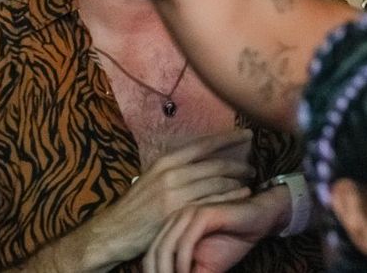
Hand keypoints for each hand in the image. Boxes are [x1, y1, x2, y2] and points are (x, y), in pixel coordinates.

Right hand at [91, 130, 254, 263]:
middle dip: (238, 165)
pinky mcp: (178, 213)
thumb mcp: (152, 177)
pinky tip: (243, 195)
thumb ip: (177, 167)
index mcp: (165, 162)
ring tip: (248, 181)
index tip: (247, 134)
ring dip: (237, 182)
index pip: (204, 145)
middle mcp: (171, 174)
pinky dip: (231, 197)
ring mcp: (174, 194)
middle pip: (215, 165)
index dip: (228, 138)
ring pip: (217, 184)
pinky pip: (212, 202)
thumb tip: (204, 157)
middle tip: (252, 167)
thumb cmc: (136, 205)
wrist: (113, 232)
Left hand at [145, 188, 287, 272]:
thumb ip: (186, 272)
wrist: (262, 220)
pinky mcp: (203, 213)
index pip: (150, 255)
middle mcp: (174, 218)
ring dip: (167, 271)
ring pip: (165, 248)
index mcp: (171, 227)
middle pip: (153, 253)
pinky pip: (185, 242)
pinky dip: (183, 262)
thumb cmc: (234, 240)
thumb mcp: (205, 265)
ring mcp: (188, 214)